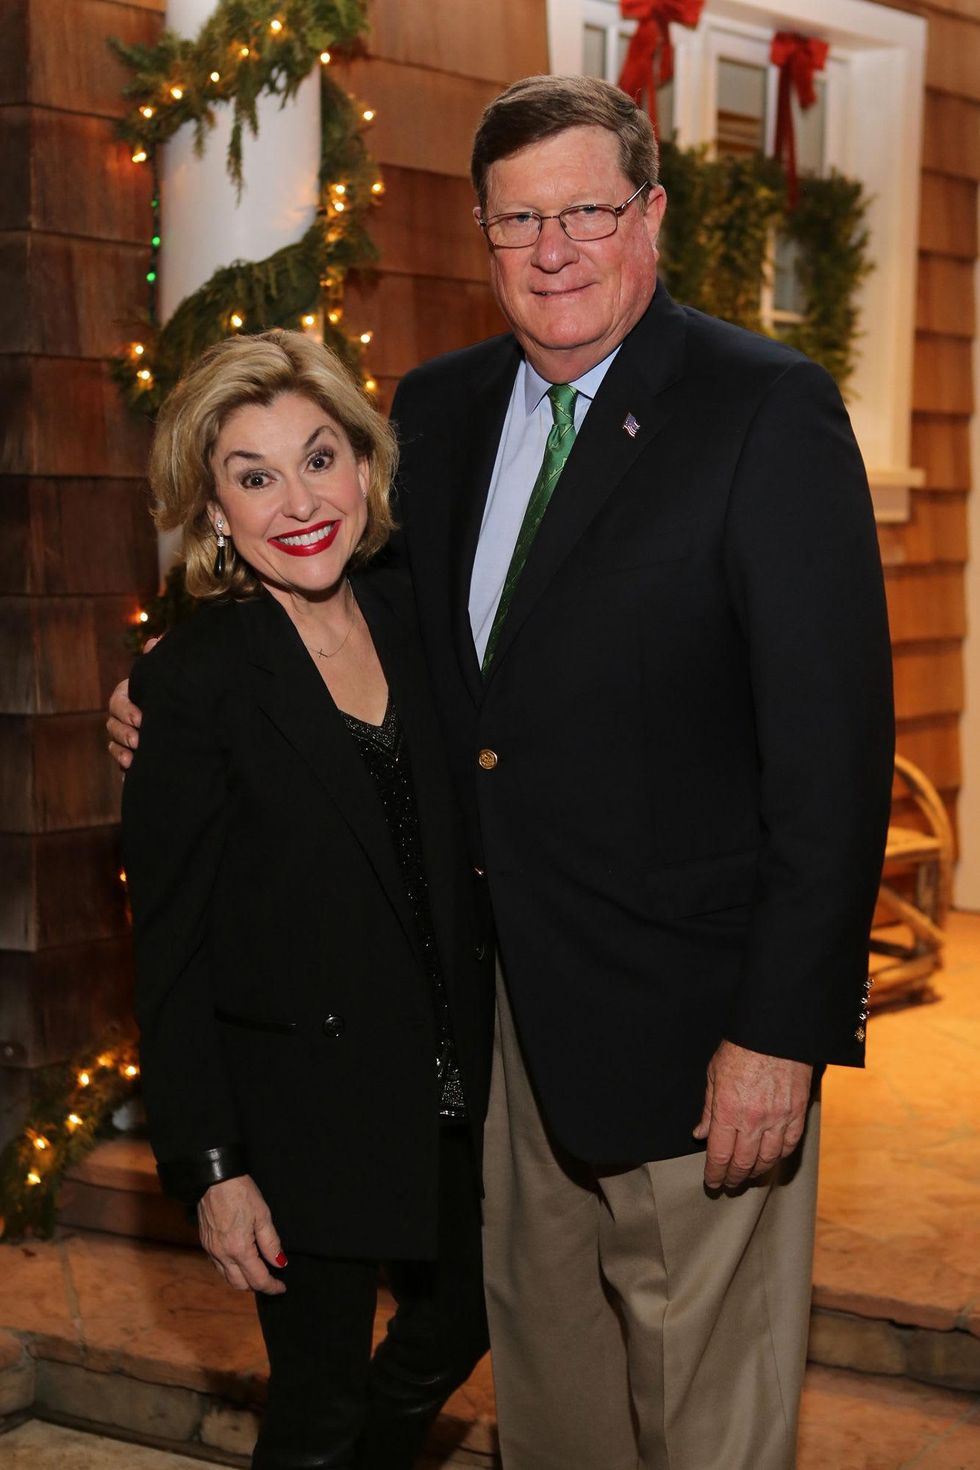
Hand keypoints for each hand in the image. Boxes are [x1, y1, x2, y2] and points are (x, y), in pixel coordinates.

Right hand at [106, 637, 157, 768]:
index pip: (118, 702)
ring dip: (121, 752)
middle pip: (112, 725)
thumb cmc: (170, 691)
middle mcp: (121, 717)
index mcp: (127, 696)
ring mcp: (124, 737)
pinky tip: (132, 774)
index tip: (141, 719)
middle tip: (138, 740)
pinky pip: (122, 764)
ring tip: (132, 759)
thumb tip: (156, 641)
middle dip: (123, 733)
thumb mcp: (165, 677)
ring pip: (114, 745)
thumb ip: (158, 660)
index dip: (126, 711)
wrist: (183, 713)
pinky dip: (125, 769)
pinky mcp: (131, 756)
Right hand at [197, 1174, 287, 1294]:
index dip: (272, 1286)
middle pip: (240, 1285)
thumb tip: (279, 1263)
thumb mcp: (263, 1215)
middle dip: (257, 1286)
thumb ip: (271, 1243)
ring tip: (257, 1271)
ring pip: (227, 1277)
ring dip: (243, 1280)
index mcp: (239, 1249)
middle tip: (271, 1280)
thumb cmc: (240, 1192)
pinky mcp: (206, 1243)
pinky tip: (240, 1260)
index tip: (281, 1287)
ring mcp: (211, 1250)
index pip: (258, 1279)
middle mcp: (222, 1254)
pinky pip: (218, 1266)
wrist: (214, 1178)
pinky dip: (231, 1270)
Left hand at [693, 1040, 812, 1190]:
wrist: (776, 1031)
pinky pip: (790, 1144)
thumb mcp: (714, 1075)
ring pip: (768, 1159)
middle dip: (734, 1178)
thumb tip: (700, 1136)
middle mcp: (754, 1120)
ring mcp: (779, 1118)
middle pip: (744, 1163)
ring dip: (756, 1172)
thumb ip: (708, 1110)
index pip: (720, 1155)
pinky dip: (779, 1157)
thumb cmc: (741, 1048)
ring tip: (747, 1176)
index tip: (712, 1183)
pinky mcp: (798, 1113)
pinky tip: (771, 1159)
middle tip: (728, 1184)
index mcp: (729, 1110)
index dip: (715, 1174)